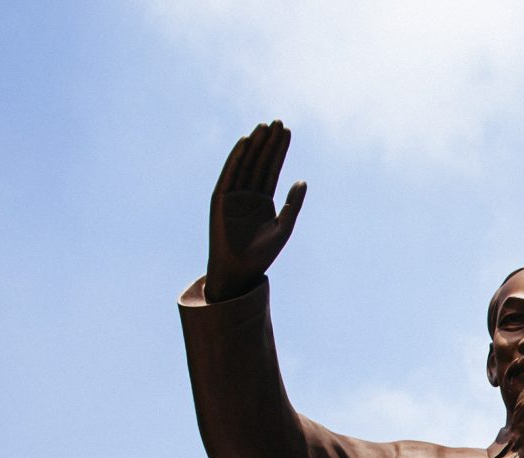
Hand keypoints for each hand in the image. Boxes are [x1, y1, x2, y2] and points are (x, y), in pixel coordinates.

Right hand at [206, 120, 305, 302]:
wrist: (240, 269)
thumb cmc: (262, 253)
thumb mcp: (283, 227)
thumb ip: (293, 204)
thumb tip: (302, 180)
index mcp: (263, 200)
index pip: (272, 168)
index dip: (279, 150)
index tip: (287, 132)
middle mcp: (247, 193)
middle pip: (260, 161)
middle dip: (268, 142)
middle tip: (278, 122)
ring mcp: (233, 194)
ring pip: (245, 163)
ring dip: (254, 145)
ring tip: (264, 126)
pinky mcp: (220, 197)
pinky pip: (229, 173)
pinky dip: (237, 157)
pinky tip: (246, 142)